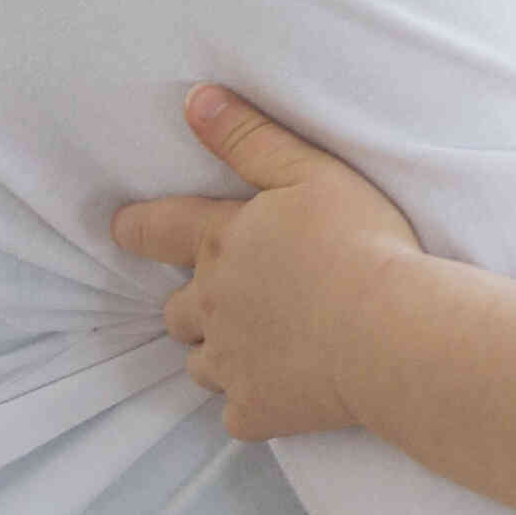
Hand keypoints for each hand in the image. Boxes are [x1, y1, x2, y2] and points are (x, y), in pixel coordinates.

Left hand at [107, 85, 422, 441]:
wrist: (394, 333)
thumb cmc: (362, 245)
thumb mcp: (311, 173)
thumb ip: (250, 138)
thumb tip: (195, 101)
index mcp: (222, 243)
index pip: (158, 231)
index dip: (136, 228)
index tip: (121, 229)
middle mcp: (212, 305)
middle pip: (178, 310)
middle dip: (192, 304)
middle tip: (224, 299)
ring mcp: (231, 363)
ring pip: (201, 364)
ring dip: (218, 354)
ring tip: (257, 346)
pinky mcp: (256, 410)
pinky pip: (237, 413)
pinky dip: (252, 402)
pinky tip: (282, 392)